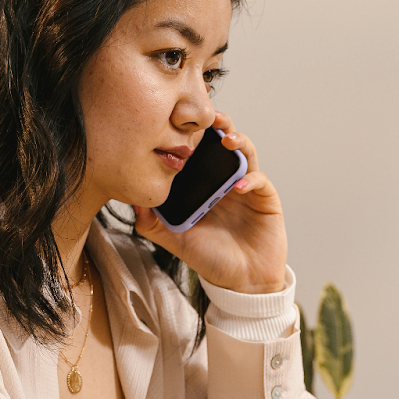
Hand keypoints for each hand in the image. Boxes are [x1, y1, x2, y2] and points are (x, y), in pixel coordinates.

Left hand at [132, 113, 286, 293]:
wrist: (241, 283)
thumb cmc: (211, 259)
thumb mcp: (176, 241)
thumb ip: (153, 224)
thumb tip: (133, 201)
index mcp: (205, 186)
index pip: (200, 151)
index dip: (194, 134)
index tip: (181, 120)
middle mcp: (226, 181)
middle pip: (224, 143)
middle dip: (220, 124)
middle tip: (210, 114)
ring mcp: (247, 188)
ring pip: (246, 152)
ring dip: (238, 141)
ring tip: (226, 140)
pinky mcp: (265, 198)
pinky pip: (259, 180)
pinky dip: (249, 179)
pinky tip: (236, 187)